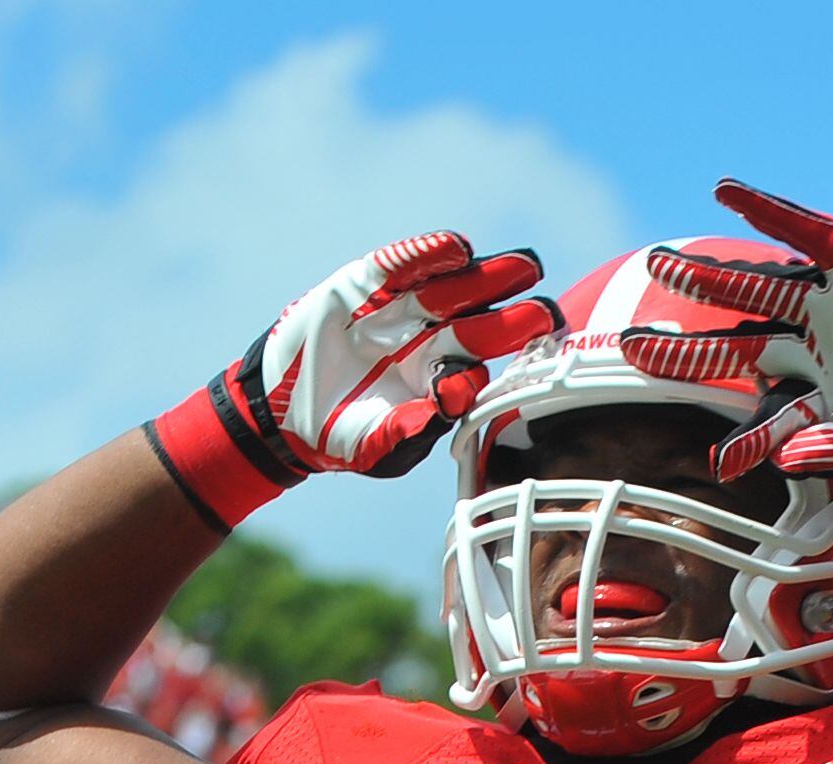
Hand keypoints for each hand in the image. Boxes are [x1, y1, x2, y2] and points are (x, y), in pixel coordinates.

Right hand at [219, 233, 556, 481]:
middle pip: (484, 326)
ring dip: (491, 278)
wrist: (285, 401)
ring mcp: (408, 309)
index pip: (473, 375)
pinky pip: (407, 263)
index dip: (484, 374)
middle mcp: (434, 343)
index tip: (487, 376)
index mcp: (440, 384)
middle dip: (516, 320)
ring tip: (524, 268)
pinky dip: (429, 253)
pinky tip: (457, 249)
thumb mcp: (372, 447)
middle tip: (547, 315)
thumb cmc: (340, 433)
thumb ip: (405, 434)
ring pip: (457, 288)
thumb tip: (438, 411)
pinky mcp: (373, 280)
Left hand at [624, 181, 832, 479]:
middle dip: (687, 351)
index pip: (773, 421)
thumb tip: (780, 462)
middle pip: (739, 348)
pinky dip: (767, 208)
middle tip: (630, 352)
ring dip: (705, 277)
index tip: (717, 466)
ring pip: (756, 289)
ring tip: (657, 263)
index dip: (744, 443)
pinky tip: (725, 187)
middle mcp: (824, 350)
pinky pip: (805, 230)